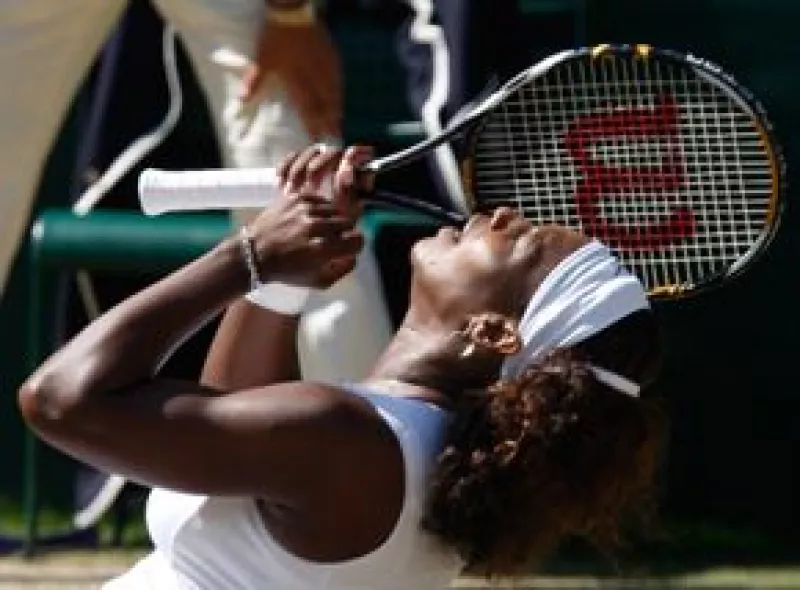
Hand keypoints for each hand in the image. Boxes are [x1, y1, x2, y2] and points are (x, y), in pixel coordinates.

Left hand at [241, 18, 341, 140]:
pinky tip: (340, 96)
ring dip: (336, 109)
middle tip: (334, 135)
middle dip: (328, 121)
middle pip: (324, 104)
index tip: (316, 139)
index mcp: (298, 80)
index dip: (312, 124)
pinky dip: (339, 90)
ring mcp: (325, 67)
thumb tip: (242, 100)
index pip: (307, 108)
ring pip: (333, 93)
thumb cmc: (276, 36)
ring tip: (339, 121)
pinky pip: (338, 78)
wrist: (293, 12)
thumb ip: (255, 81)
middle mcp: (314, 77)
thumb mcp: (263, 59)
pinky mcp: (331, 57)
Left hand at [246, 145, 373, 288]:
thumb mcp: (319, 282)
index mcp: (323, 249)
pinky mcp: (295, 198)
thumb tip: (354, 255)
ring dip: (331, 219)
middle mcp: (316, 226)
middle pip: (348, 222)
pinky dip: (318, 208)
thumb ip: (343, 270)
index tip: (347, 247)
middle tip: (332, 238)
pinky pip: (319, 199)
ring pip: (334, 209)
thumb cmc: (287, 271)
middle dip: (344, 231)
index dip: (354, 245)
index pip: (357, 240)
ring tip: (320, 228)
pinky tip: (310, 218)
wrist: (254, 254)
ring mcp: (305, 209)